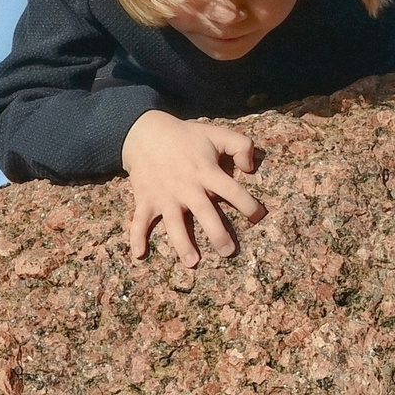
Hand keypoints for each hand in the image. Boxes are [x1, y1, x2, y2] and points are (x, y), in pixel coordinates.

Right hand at [120, 110, 258, 269]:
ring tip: (192, 262)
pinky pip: (139, 221)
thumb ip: (241, 145)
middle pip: (205, 213)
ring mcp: (164, 196)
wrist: (145, 132)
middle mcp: (186, 187)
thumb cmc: (185, 136)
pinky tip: (138, 254)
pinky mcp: (146, 200)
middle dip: (217, 234)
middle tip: (229, 252)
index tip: (258, 217)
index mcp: (206, 172)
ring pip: (174, 224)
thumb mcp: (216, 133)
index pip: (232, 190)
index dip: (248, 204)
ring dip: (182, 244)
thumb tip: (250, 168)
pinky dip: (136, 237)